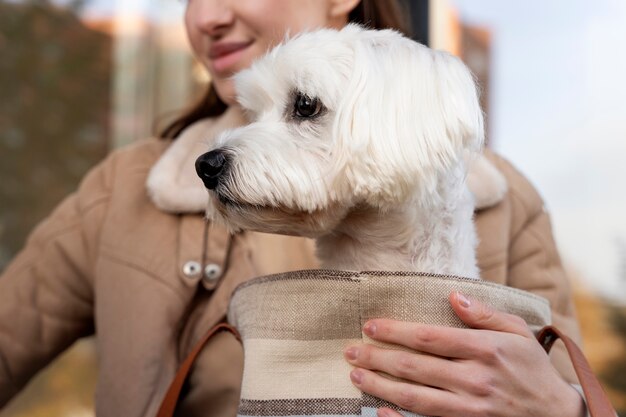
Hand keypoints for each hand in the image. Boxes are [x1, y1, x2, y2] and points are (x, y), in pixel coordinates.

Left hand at [344, 291, 585, 416]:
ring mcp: (469, 409)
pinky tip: (380, 411)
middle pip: (414, 368)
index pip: (429, 338)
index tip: (371, 325)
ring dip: (380, 386)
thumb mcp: (517, 333)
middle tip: (351, 352)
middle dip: (377, 358)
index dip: (396, 331)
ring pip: (415, 398)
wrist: (554, 415)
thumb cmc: (531, 368)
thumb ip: (485, 314)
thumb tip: (453, 295)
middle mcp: (474, 380)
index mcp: (485, 351)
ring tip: (356, 376)